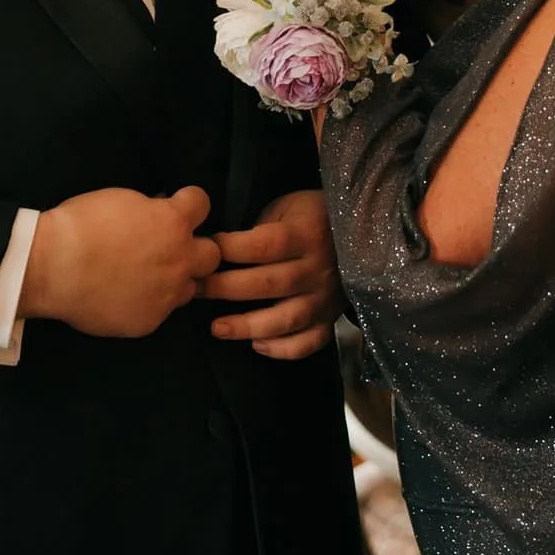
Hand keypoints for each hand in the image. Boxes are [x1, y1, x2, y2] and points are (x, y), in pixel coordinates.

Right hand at [21, 185, 220, 338]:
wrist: (51, 268)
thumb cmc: (80, 225)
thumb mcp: (121, 200)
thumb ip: (151, 209)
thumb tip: (162, 210)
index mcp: (173, 223)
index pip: (202, 204)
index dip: (189, 204)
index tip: (177, 206)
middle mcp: (180, 260)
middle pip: (212, 254)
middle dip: (195, 248)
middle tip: (170, 248)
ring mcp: (167, 294)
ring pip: (190, 287)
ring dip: (176, 279)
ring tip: (149, 277)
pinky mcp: (150, 321)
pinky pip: (161, 311)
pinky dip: (150, 302)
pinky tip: (126, 297)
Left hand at [203, 189, 342, 360]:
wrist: (359, 232)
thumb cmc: (310, 216)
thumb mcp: (287, 206)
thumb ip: (260, 226)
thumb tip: (216, 247)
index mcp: (306, 234)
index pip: (265, 245)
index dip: (231, 249)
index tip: (206, 250)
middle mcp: (317, 269)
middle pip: (268, 284)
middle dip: (225, 288)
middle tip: (195, 290)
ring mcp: (325, 298)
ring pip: (285, 319)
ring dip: (247, 326)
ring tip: (217, 327)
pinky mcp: (330, 319)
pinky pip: (308, 342)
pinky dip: (282, 349)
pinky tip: (257, 345)